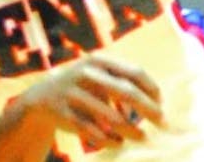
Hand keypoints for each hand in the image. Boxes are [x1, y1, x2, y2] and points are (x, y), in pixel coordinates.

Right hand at [17, 54, 164, 149]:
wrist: (41, 98)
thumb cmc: (83, 87)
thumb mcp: (99, 76)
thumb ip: (124, 83)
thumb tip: (158, 102)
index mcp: (99, 60)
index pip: (135, 73)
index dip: (151, 89)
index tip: (161, 104)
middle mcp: (86, 73)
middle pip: (127, 92)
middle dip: (148, 109)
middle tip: (162, 123)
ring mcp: (73, 93)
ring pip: (112, 117)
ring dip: (131, 130)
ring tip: (142, 138)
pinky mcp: (64, 115)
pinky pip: (94, 132)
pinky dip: (110, 140)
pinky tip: (118, 143)